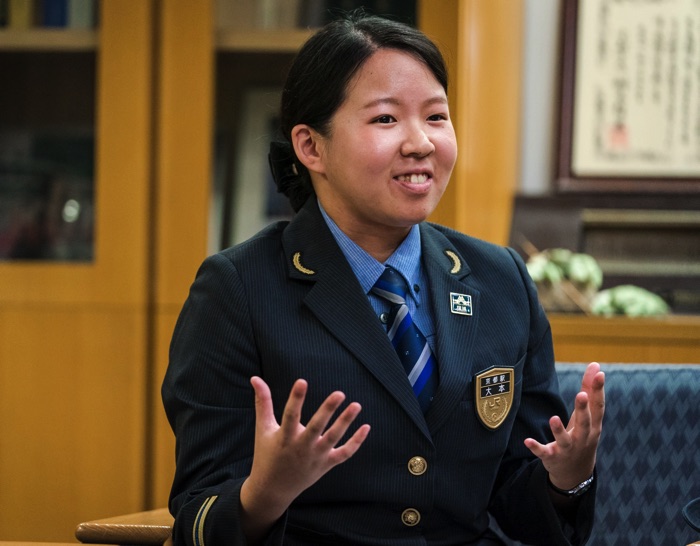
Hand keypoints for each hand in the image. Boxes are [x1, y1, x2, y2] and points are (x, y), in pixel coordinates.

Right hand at [240, 377, 369, 539]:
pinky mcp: (326, 464)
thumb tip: (255, 378)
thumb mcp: (262, 428)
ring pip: (333, 439)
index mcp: (284, 437)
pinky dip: (356, 442)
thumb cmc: (267, 453)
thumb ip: (263, 402)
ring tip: (357, 405)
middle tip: (339, 393)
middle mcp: (301, 448)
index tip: (302, 381)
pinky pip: (344, 454)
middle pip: (316, 428)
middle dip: (327, 411)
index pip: (290, 415)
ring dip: (346, 422)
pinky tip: (366, 426)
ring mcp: (315, 457)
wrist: (273, 489)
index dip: (296, 398)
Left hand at [524, 362, 604, 489]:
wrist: (576, 472)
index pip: (598, 407)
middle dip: (583, 410)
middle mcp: (583, 438)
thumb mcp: (587, 415)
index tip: (600, 374)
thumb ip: (589, 390)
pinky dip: (536, 447)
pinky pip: (544, 453)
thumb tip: (596, 365)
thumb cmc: (582, 435)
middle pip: (585, 423)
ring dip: (559, 430)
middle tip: (581, 395)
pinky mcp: (552, 457)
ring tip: (553, 418)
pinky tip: (527, 440)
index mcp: (593, 426)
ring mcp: (568, 449)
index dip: (599, 390)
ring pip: (565, 440)